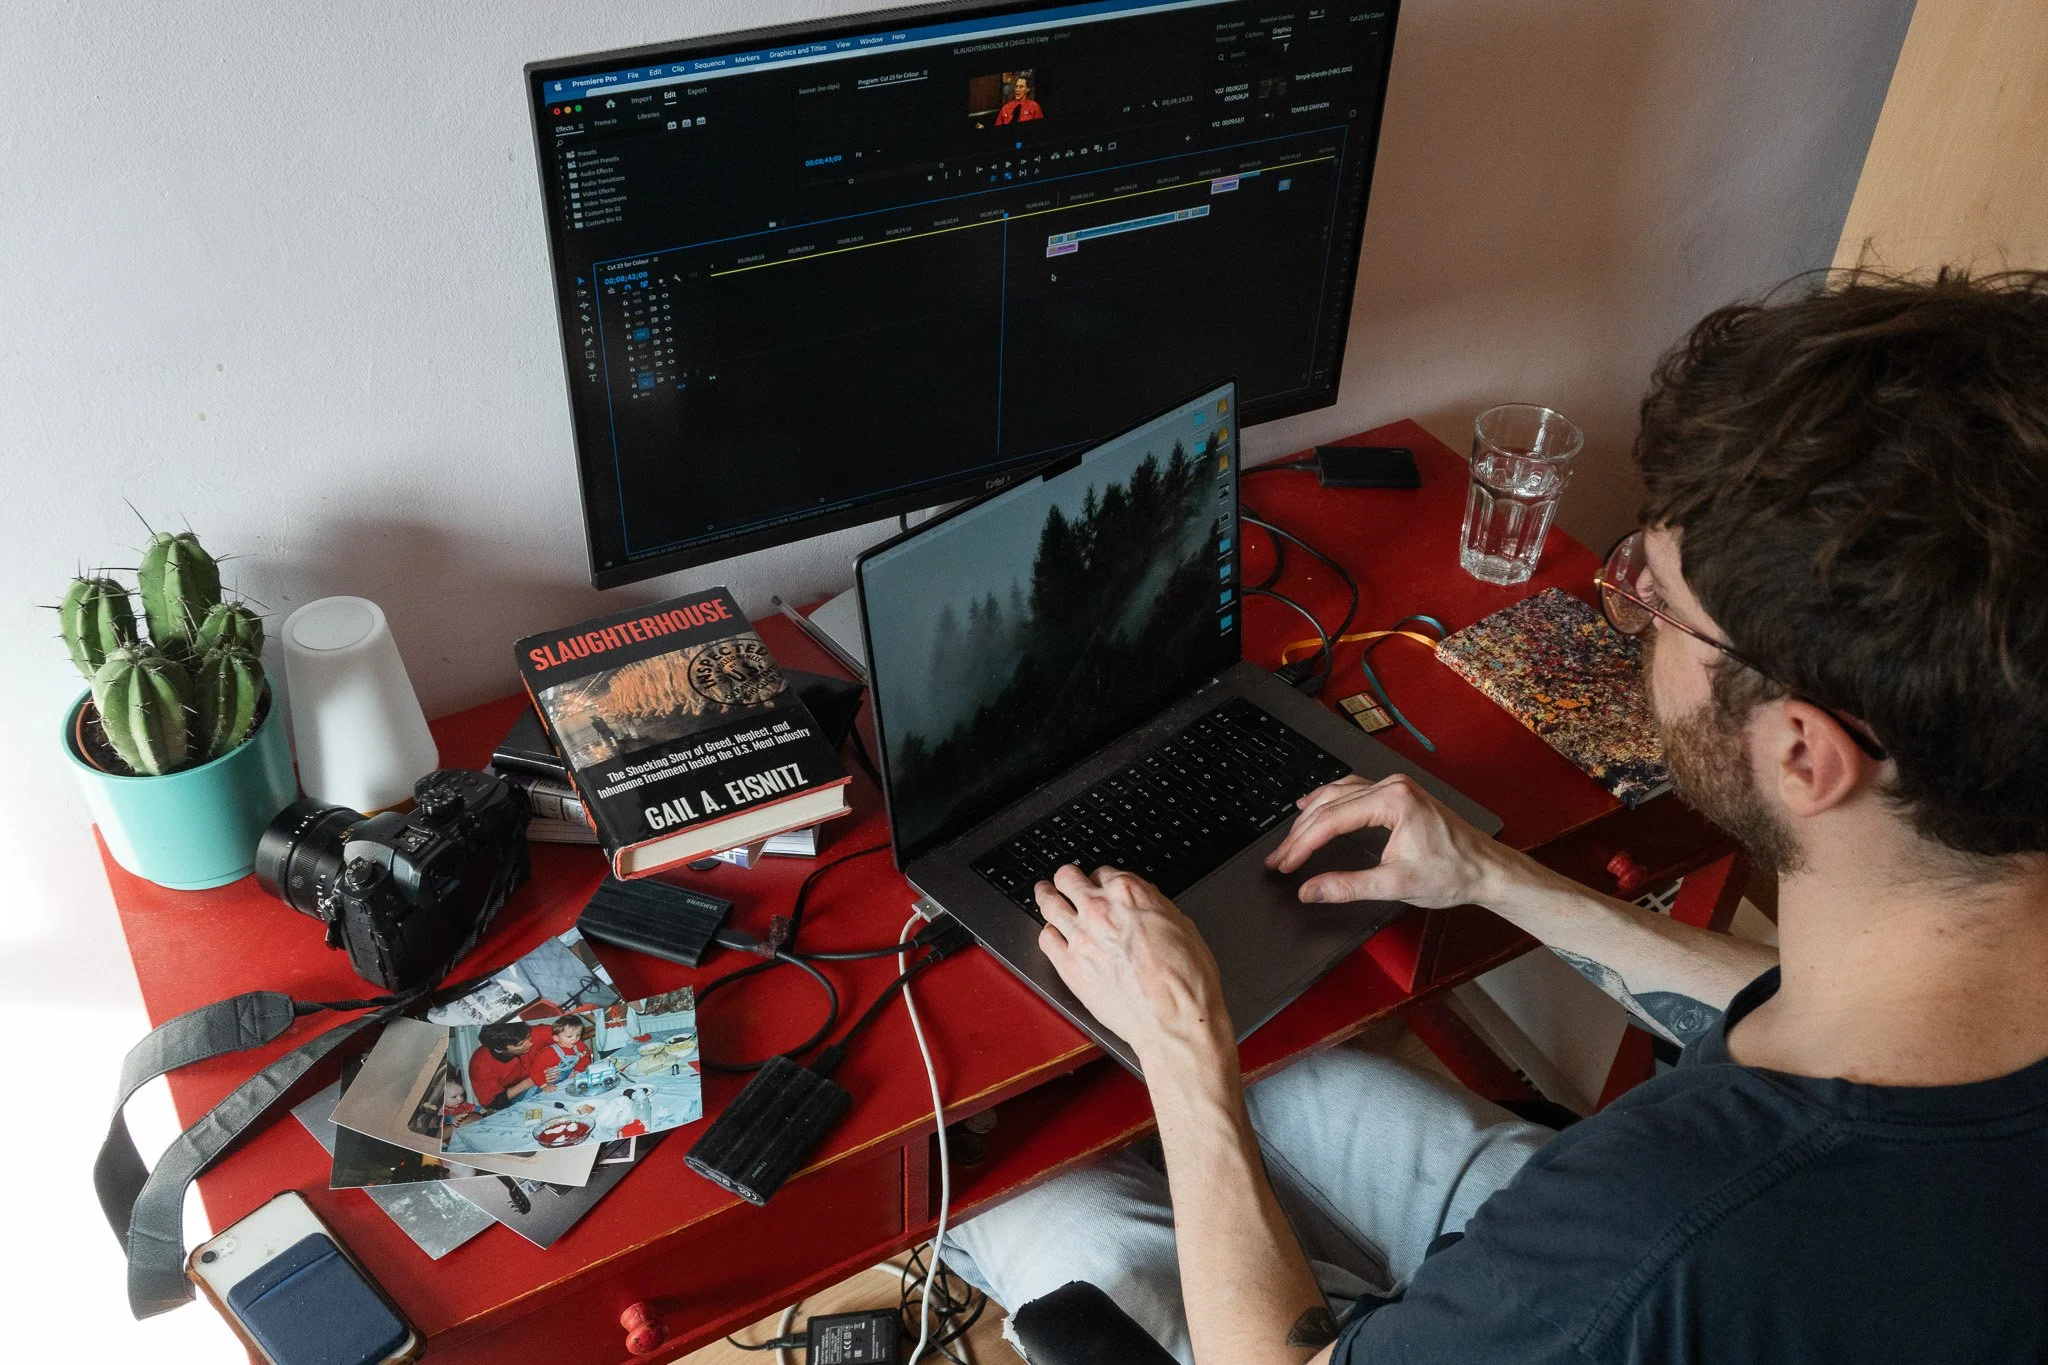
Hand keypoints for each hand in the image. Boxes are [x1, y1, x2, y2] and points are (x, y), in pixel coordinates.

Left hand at [1034, 864, 1233, 1063]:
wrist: (1173, 1020)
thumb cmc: (1186, 980)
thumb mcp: (1183, 926)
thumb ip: (1155, 907)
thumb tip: (1146, 903)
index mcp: (1129, 893)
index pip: (1103, 872)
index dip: (1101, 879)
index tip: (1099, 885)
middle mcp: (1100, 909)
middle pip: (1068, 879)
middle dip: (1067, 879)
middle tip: (1065, 882)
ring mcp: (1080, 937)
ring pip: (1049, 903)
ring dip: (1046, 896)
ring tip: (1044, 893)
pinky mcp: (1069, 966)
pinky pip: (1046, 938)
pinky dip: (1048, 932)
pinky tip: (1052, 933)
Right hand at [1264, 773, 1519, 907]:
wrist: (1487, 869)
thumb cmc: (1453, 873)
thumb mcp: (1396, 885)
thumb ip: (1347, 887)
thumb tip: (1311, 890)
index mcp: (1392, 801)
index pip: (1332, 820)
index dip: (1302, 845)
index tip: (1284, 864)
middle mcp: (1392, 787)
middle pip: (1331, 804)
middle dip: (1300, 833)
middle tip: (1279, 857)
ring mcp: (1396, 788)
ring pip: (1339, 793)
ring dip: (1312, 815)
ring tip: (1289, 836)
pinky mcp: (1399, 795)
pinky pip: (1354, 790)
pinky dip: (1330, 801)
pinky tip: (1316, 805)